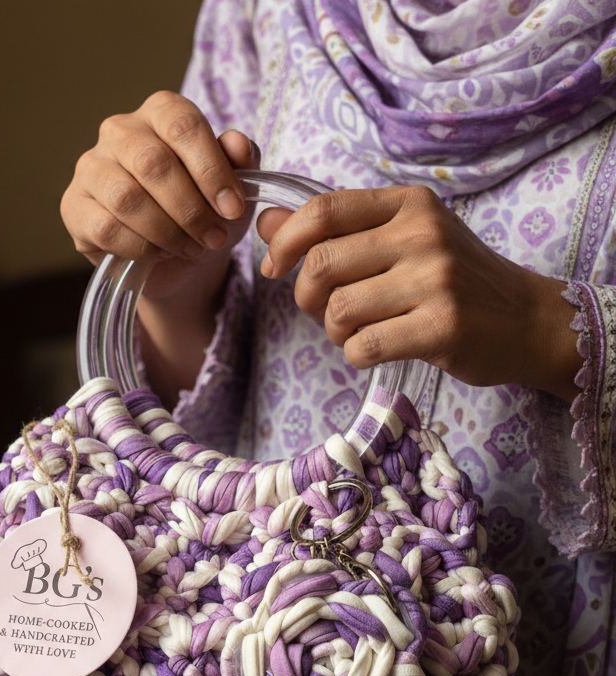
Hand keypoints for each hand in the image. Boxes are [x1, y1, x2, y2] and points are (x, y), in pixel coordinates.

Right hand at [61, 91, 259, 402]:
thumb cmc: (204, 212)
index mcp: (160, 113)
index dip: (211, 170)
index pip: (182, 124)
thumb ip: (240, 162)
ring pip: (127, 198)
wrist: (176, 260)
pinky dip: (140, 248)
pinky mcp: (74, 207)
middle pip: (152, 162)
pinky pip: (106, 228)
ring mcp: (91, 167)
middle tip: (213, 238)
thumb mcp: (233, 190)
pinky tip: (157, 254)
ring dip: (166, 232)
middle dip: (190, 209)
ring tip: (189, 249)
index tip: (233, 209)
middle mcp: (119, 131)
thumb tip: (237, 145)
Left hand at [257, 186, 578, 401]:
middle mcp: (422, 235)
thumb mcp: (404, 240)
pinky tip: (378, 349)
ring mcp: (434, 281)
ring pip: (338, 310)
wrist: (528, 320)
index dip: (285, 241)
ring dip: (335, 332)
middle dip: (307, 298)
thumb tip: (265, 223)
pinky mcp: (441, 327)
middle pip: (321, 264)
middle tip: (325, 312)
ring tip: (360, 331)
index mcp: (410, 204)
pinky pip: (363, 346)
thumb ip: (337, 231)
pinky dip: (357, 354)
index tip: (274, 267)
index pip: (324, 209)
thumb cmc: (457, 281)